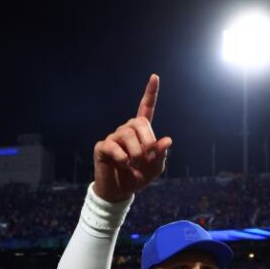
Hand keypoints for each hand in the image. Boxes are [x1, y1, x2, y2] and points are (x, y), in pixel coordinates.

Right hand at [93, 74, 172, 201]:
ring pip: (127, 134)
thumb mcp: (155, 167)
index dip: (150, 93)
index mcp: (141, 132)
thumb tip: (167, 140)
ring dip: (136, 153)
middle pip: (139, 122)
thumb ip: (161, 154)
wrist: (121, 191)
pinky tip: (124, 165)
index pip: (146, 108)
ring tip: (135, 165)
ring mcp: (114, 137)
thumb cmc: (139, 177)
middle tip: (147, 159)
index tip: (154, 77)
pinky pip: (114, 146)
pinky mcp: (102, 147)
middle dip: (148, 141)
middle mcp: (127, 130)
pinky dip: (123, 158)